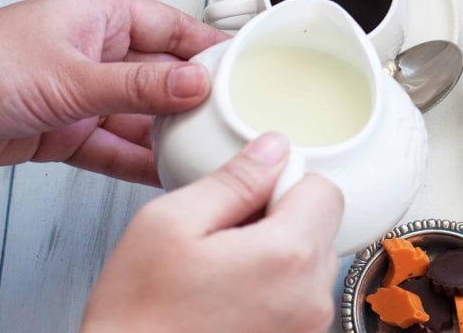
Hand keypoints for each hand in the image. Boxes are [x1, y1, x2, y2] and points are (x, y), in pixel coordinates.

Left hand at [0, 0, 226, 183]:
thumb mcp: (71, 76)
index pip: (173, 28)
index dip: (210, 48)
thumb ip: (138, 85)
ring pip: (140, 116)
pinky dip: (136, 161)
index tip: (244, 69)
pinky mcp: (64, 131)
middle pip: (161, 76)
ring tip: (204, 151)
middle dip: (194, 100)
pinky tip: (163, 172)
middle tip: (230, 119)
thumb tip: (196, 82)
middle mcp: (95, 53)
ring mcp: (81, 94)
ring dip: (167, 136)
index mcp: (101, 18)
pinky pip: (113, 147)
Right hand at [81, 133, 343, 332]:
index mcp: (289, 256)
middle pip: (321, 227)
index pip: (325, 190)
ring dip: (278, 260)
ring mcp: (308, 329)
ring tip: (222, 277)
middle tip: (225, 240)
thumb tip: (274, 148)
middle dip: (281, 221)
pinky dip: (274, 294)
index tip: (247, 201)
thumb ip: (233, 179)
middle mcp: (312, 297)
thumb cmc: (138, 318)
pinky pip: (300, 301)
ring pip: (311, 265)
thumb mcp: (169, 224)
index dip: (284, 185)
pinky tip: (229, 302)